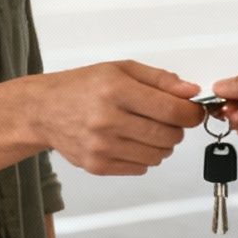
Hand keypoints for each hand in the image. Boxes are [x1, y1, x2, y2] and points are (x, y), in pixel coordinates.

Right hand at [33, 61, 203, 175]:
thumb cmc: (82, 87)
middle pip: (169, 136)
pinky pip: (141, 168)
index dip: (192, 113)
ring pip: (158, 155)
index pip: (172, 111)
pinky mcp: (98, 165)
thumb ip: (160, 80)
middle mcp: (107, 119)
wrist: (44, 110)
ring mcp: (102, 146)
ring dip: (161, 144)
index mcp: (116, 90)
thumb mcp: (121, 70)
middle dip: (177, 128)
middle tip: (167, 118)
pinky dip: (143, 156)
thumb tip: (191, 92)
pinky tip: (129, 141)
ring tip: (145, 128)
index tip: (194, 111)